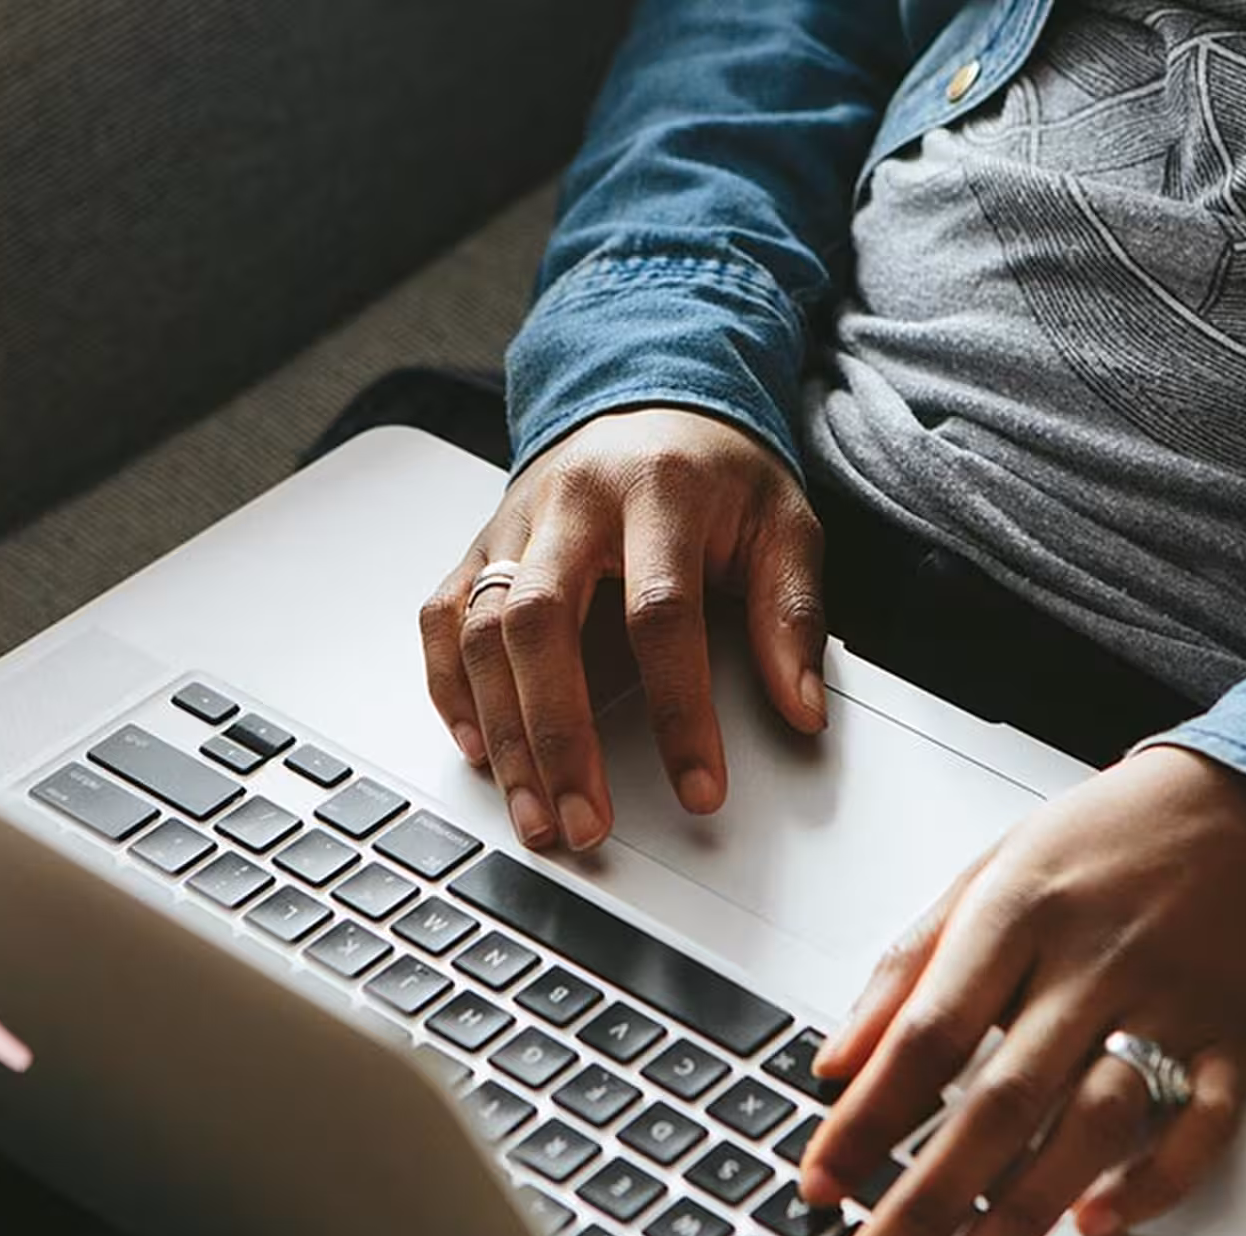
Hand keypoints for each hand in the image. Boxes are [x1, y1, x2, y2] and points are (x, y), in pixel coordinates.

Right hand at [418, 408, 827, 850]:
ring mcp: (515, 525)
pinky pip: (441, 618)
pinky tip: (480, 751)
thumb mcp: (783, 525)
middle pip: (543, 624)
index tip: (699, 790)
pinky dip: (451, 689)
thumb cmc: (719, 475)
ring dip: (504, 733)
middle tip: (582, 824)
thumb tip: (803, 709)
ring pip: (482, 631)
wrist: (649, 400)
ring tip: (534, 815)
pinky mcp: (479, 546)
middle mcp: (571, 503)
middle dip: (559, 737)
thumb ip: (792, 615)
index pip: (660, 613)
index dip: (680, 710)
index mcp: (658, 492)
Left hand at [799, 747, 1245, 1235]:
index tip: (820, 1186)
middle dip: (921, 1206)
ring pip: (1090, 1124)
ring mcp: (1170, 1001)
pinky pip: (1200, 1125)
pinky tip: (1095, 1226)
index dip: (867, 1119)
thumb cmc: (1111, 839)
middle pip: (996, 1101)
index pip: (927, 1034)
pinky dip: (1151, 1181)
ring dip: (1019, 1218)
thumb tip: (835, 1061)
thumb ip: (910, 965)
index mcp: (1018, 912)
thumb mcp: (993, 868)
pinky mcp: (1238, 1036)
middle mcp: (1091, 961)